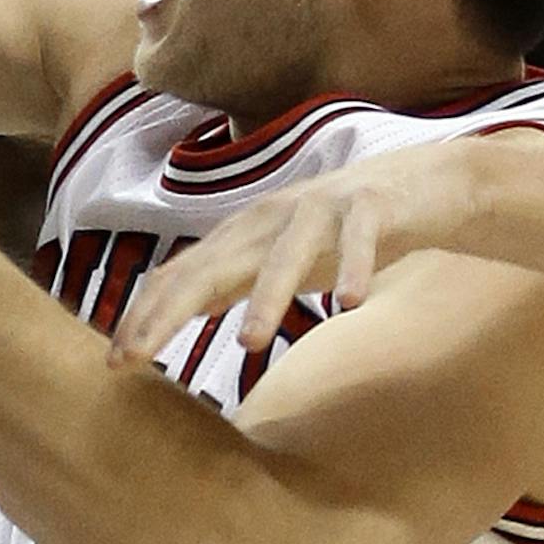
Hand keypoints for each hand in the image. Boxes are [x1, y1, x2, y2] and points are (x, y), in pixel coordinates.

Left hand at [107, 143, 482, 367]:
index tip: (116, 360)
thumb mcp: (282, 256)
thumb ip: (236, 277)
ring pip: (287, 253)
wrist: (427, 182)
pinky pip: (361, 239)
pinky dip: (355, 268)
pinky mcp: (373, 206)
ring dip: (268, 295)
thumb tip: (184, 308)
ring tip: (250, 342)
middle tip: (140, 356)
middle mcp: (274, 216)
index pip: (184, 275)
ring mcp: (324, 208)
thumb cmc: (345, 229)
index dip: (148, 315)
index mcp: (247, 234)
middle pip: (215, 264)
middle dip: (172, 310)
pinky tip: (349, 304)